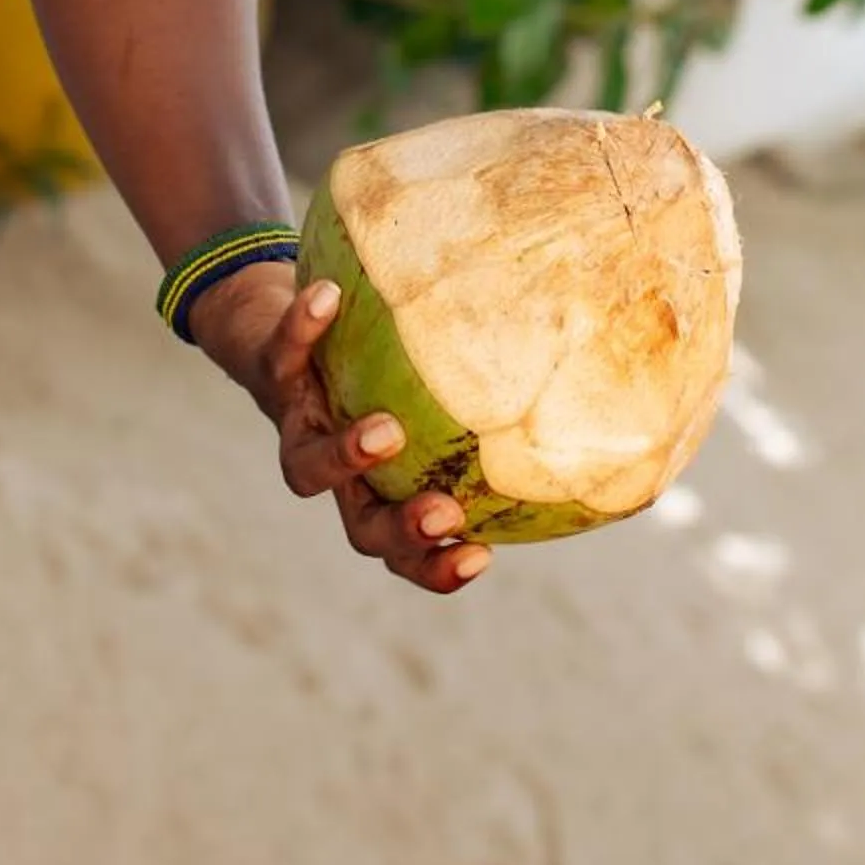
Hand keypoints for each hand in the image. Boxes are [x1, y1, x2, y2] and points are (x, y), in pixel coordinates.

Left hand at [190, 266, 493, 597]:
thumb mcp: (428, 389)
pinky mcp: (271, 373)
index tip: (482, 556)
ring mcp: (300, 427)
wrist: (271, 328)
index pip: (408, 552)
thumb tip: (594, 386)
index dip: (437, 567)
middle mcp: (337, 474)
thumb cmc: (372, 362)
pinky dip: (304, 329)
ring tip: (388, 431)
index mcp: (378, 491)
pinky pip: (282, 354)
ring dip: (347, 456)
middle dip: (401, 529)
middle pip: (360, 530)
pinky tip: (330, 297)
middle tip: (444, 510)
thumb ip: (489, 401)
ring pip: (305, 467)